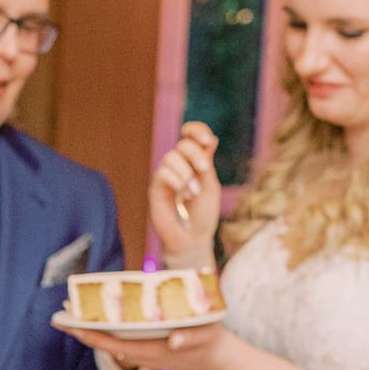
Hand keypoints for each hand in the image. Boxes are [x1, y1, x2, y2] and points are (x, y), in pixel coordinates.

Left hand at [54, 318, 230, 369]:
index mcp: (148, 350)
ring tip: (74, 310)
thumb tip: (173, 340)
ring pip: (109, 342)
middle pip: (103, 342)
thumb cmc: (211, 342)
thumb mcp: (204, 336)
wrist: (219, 358)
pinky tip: (99, 317)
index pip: (109, 343)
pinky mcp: (147, 350)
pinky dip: (106, 330)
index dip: (87, 334)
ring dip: (91, 328)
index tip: (68, 323)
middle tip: (60, 310)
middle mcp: (140, 354)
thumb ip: (189, 338)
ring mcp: (142, 353)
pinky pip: (120, 341)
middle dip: (81, 328)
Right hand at [150, 122, 221, 267]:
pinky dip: (176, 181)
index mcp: (194, 161)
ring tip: (193, 192)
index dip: (197, 130)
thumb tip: (212, 138)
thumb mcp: (211, 186)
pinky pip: (163, 173)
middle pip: (183, 144)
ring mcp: (166, 176)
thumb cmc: (203, 215)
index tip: (208, 141)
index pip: (190, 134)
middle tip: (204, 170)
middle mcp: (179, 166)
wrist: (192, 239)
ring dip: (186, 172)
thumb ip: (207, 163)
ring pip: (170, 157)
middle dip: (195, 153)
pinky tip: (184, 195)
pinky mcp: (156, 188)